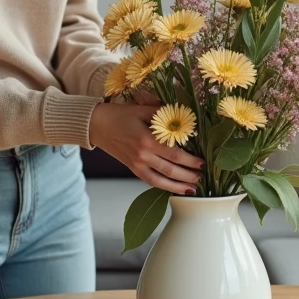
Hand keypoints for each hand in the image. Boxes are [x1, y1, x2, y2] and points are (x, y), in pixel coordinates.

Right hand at [89, 101, 203, 194]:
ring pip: (161, 180)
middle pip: (171, 169)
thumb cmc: (119, 114)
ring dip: (178, 186)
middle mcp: (142, 155)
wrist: (96, 125)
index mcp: (147, 139)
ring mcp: (136, 164)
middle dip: (188, 175)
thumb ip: (163, 114)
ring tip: (192, 188)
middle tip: (202, 177)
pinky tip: (173, 188)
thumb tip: (183, 118)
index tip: (202, 162)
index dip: (190, 160)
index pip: (174, 153)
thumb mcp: (142, 109)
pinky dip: (163, 186)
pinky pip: (150, 180)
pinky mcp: (132, 168)